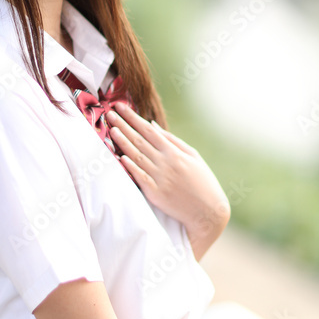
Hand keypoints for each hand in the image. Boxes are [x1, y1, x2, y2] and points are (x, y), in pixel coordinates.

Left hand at [106, 103, 230, 250]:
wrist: (208, 212)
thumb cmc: (203, 182)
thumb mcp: (193, 156)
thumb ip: (172, 140)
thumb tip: (152, 125)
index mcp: (174, 152)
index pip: (148, 130)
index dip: (133, 117)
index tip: (120, 106)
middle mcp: (165, 163)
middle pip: (139, 140)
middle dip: (123, 125)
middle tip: (109, 113)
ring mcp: (159, 178)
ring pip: (136, 156)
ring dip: (122, 142)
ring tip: (111, 129)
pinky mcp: (155, 194)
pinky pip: (139, 177)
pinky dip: (129, 166)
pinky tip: (119, 156)